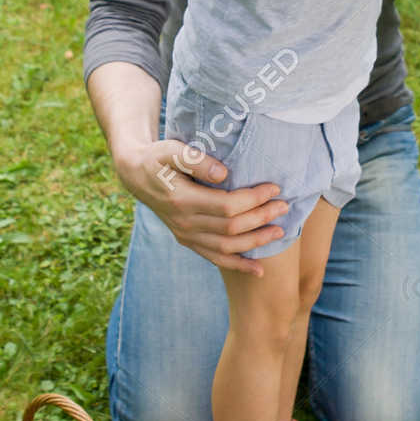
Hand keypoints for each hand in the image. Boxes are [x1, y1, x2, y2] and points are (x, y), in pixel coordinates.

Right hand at [113, 139, 286, 274]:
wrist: (136, 175)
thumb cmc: (157, 158)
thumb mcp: (170, 150)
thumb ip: (195, 159)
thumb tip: (224, 173)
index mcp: (182, 200)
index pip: (227, 205)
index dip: (253, 199)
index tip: (274, 188)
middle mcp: (184, 223)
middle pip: (231, 227)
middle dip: (261, 217)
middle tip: (284, 206)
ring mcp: (185, 235)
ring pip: (227, 247)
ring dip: (256, 242)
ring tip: (280, 232)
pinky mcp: (187, 241)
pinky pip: (215, 259)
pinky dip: (238, 266)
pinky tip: (259, 270)